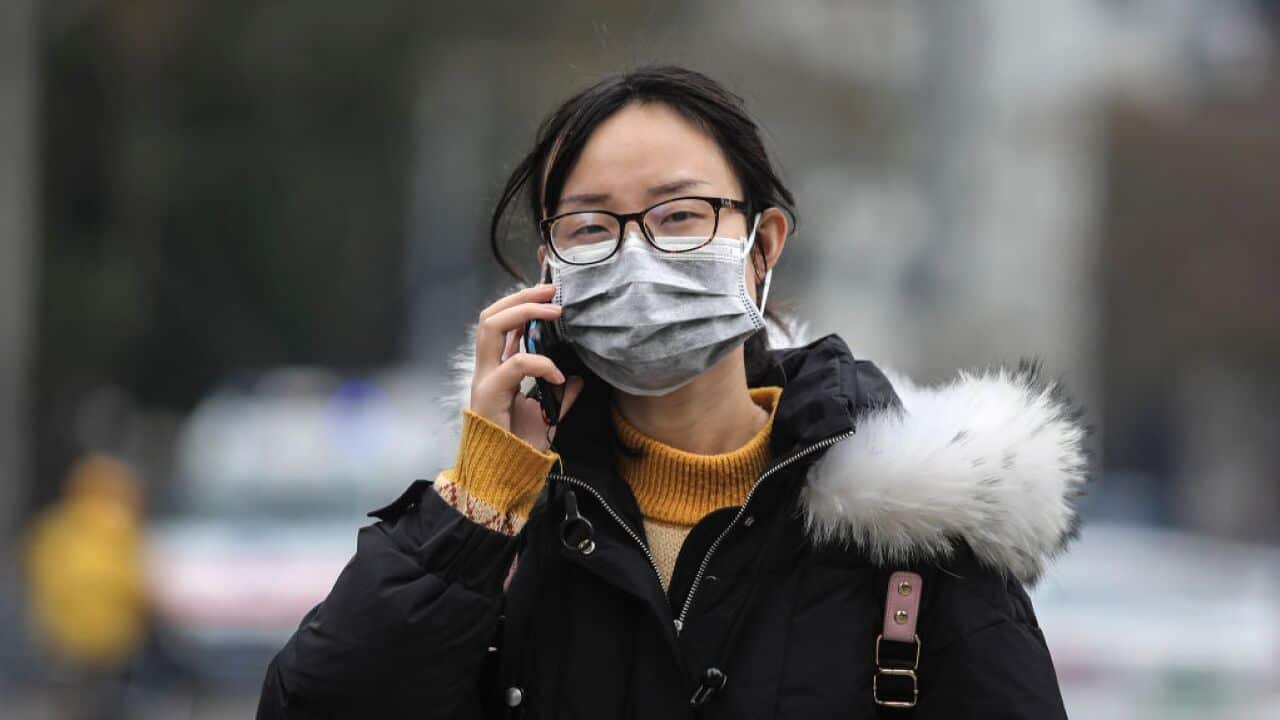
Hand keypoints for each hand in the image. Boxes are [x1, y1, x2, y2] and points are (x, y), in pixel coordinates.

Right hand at [469, 283, 584, 450]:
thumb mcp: (546, 417)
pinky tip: (558, 374)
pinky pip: (516, 364)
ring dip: (524, 311)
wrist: (504, 475)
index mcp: (497, 371)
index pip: (501, 326)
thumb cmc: (519, 447)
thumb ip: (559, 397)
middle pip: (490, 316)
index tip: (549, 294)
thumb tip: (576, 379)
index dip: (521, 304)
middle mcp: (486, 370)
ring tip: (553, 311)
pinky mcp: (490, 393)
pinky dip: (541, 363)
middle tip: (550, 289)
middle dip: (520, 296)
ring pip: (491, 326)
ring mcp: (485, 379)